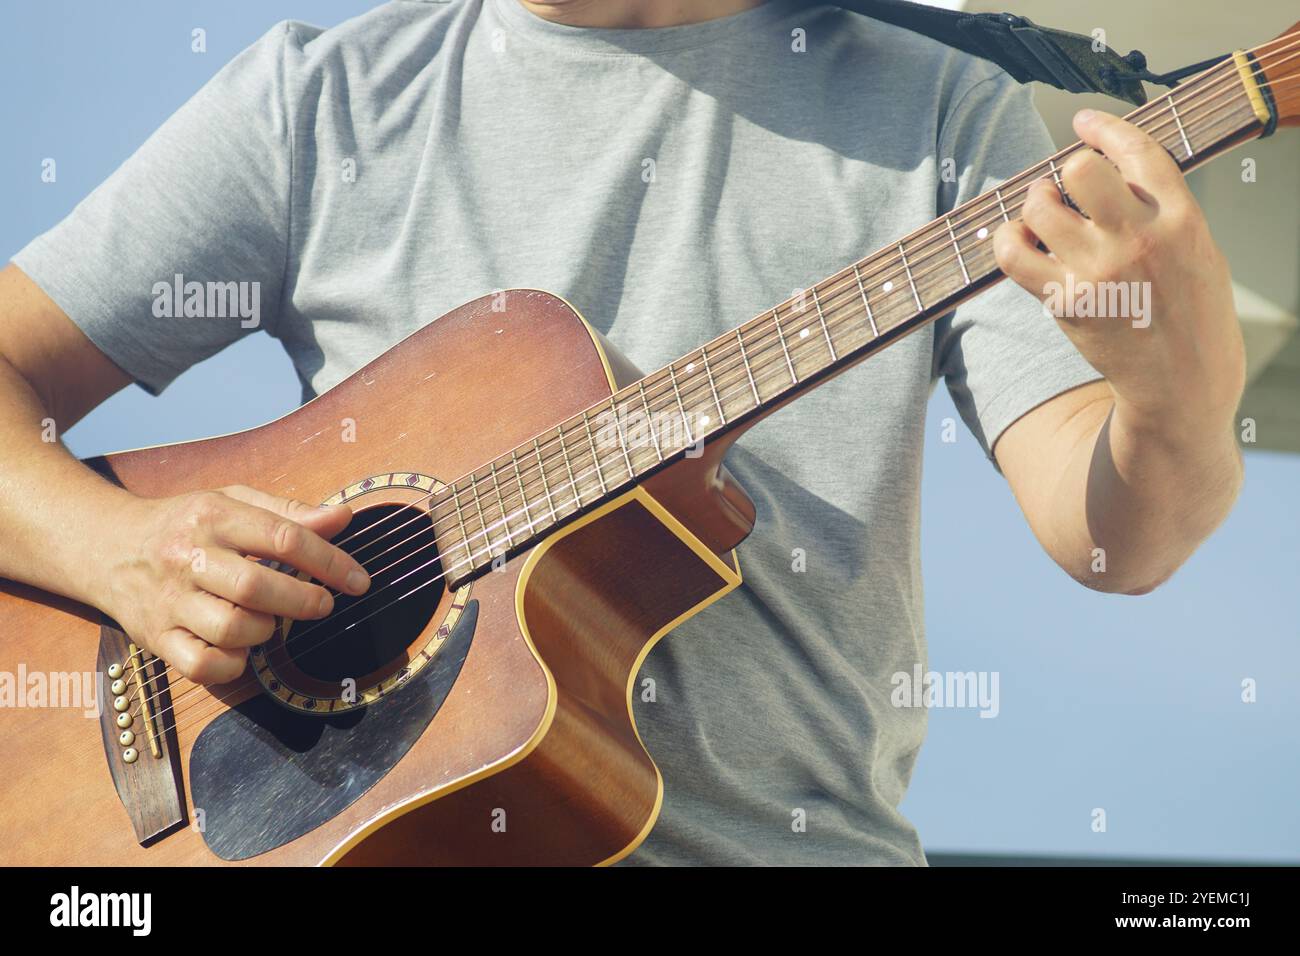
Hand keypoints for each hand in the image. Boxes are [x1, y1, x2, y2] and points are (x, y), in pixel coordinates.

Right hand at [93, 485, 370, 683]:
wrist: (107, 546)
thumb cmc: (187, 525)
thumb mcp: (234, 503)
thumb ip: (290, 512)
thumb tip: (344, 517)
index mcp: (213, 516)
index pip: (283, 538)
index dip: (330, 562)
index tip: (359, 581)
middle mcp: (188, 557)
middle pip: (256, 587)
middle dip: (303, 601)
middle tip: (323, 604)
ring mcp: (169, 601)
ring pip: (231, 629)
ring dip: (266, 631)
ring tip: (271, 620)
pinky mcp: (155, 638)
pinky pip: (202, 666)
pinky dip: (233, 664)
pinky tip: (242, 649)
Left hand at [993, 108, 1245, 440]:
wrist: (1184, 383)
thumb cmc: (1193, 315)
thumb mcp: (1199, 249)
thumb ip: (1162, 210)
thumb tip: (1116, 173)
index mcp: (1180, 218)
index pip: (1136, 151)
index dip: (1104, 128)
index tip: (1083, 123)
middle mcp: (1138, 239)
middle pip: (1081, 170)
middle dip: (1066, 172)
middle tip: (1065, 191)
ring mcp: (1099, 270)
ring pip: (1041, 206)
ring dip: (1034, 204)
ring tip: (1042, 218)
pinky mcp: (1066, 302)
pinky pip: (1014, 254)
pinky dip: (1007, 241)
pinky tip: (1019, 244)